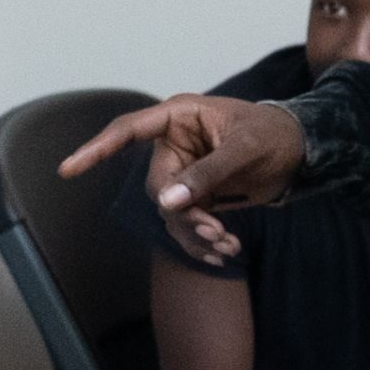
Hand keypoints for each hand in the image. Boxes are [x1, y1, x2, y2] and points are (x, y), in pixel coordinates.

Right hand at [57, 94, 304, 266]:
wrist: (301, 153)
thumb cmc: (274, 135)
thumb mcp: (246, 149)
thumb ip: (208, 172)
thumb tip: (168, 201)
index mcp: (180, 117)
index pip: (128, 131)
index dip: (96, 149)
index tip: (68, 170)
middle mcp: (175, 144)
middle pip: (156, 187)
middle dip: (182, 215)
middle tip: (216, 233)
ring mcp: (183, 171)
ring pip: (169, 212)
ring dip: (195, 235)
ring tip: (229, 246)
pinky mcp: (195, 195)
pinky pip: (185, 224)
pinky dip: (202, 242)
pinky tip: (226, 253)